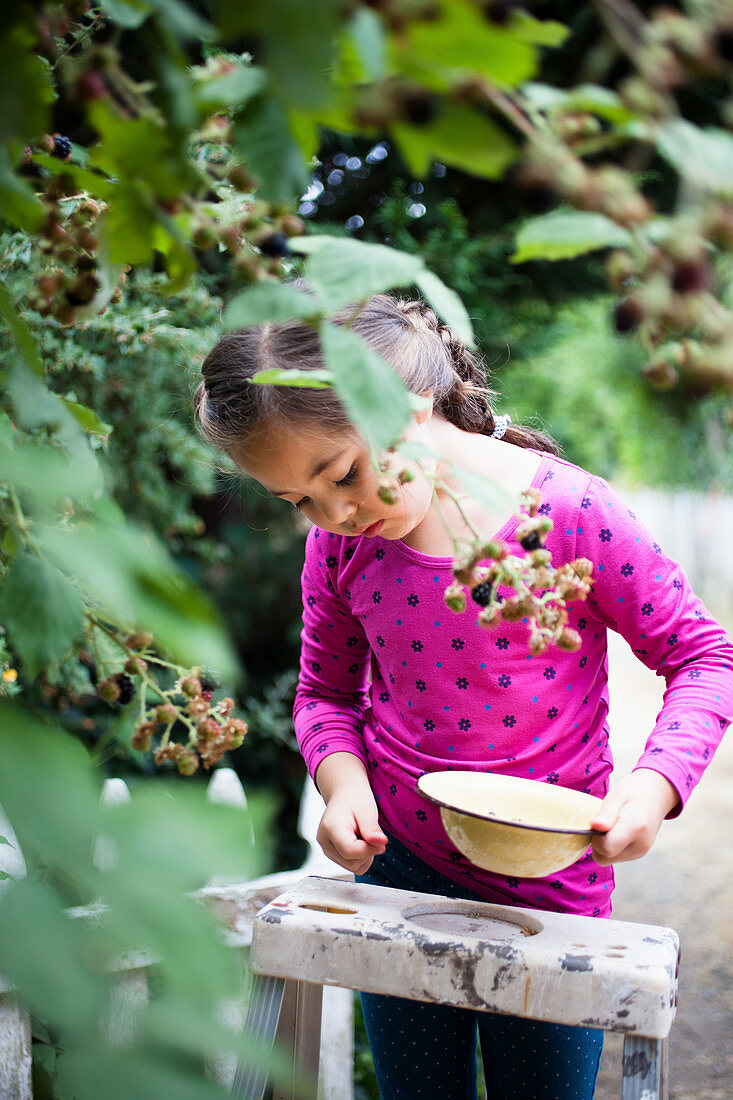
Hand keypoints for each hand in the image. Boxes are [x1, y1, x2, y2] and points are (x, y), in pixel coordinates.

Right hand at [314, 753, 387, 874]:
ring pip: (352, 867)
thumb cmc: (355, 798)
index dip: (369, 850)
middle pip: (352, 862)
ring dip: (365, 856)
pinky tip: (361, 842)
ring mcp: (326, 849)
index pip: (350, 851)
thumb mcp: (366, 810)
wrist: (345, 794)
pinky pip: (351, 866)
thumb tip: (381, 844)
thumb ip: (372, 829)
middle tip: (372, 834)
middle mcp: (324, 841)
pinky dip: (361, 858)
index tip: (382, 841)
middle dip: (368, 852)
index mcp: (330, 827)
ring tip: (365, 836)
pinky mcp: (332, 853)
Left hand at [590, 768, 679, 865]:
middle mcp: (640, 844)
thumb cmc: (635, 791)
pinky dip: (612, 846)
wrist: (658, 794)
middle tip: (603, 823)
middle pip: (605, 858)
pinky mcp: (639, 853)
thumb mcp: (617, 796)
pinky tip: (617, 831)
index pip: (606, 848)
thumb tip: (594, 826)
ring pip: (609, 859)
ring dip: (604, 845)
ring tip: (612, 825)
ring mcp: (641, 851)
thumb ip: (606, 813)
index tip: (598, 823)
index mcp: (635, 827)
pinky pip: (616, 856)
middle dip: (597, 843)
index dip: (595, 837)